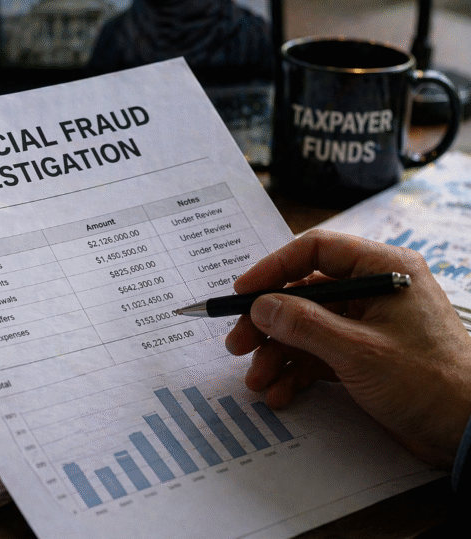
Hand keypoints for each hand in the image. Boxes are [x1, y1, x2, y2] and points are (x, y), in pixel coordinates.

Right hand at [225, 229, 470, 466]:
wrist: (470, 435)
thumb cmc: (430, 384)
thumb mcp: (360, 352)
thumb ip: (305, 325)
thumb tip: (259, 306)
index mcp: (384, 270)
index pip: (317, 250)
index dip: (274, 268)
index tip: (241, 292)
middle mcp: (375, 291)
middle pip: (304, 293)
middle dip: (268, 322)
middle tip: (237, 344)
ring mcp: (369, 324)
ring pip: (306, 327)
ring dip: (278, 353)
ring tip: (258, 380)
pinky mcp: (366, 356)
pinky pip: (319, 354)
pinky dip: (296, 372)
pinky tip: (280, 393)